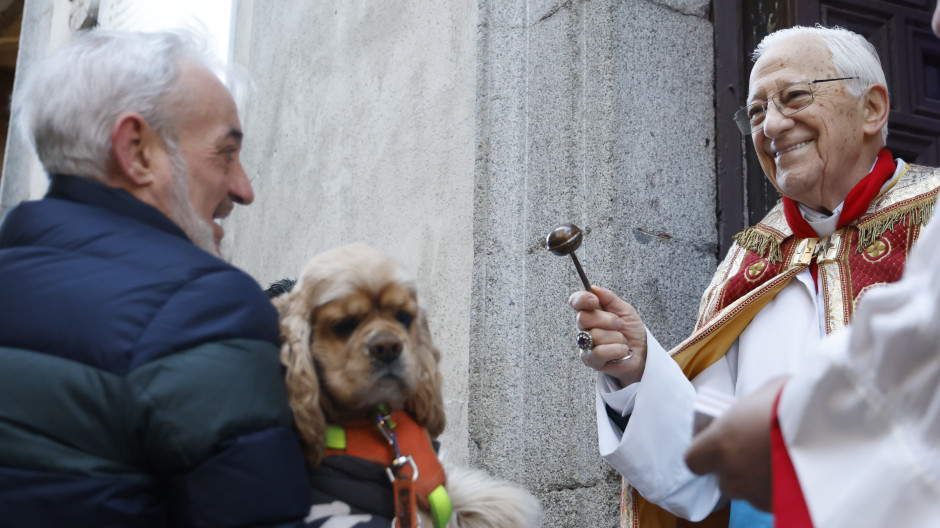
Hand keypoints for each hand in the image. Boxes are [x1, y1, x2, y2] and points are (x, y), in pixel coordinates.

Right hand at [568, 286, 646, 386]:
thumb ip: (609, 298)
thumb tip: (594, 288)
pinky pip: (599, 352)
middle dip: (607, 320)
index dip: (582, 299)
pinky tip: (622, 350)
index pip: (576, 302)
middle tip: (619, 325)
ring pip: (595, 335)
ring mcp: (586, 345)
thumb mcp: (624, 310)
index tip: (594, 300)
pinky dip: (616, 350)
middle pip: (583, 318)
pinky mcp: (591, 360)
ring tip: (622, 341)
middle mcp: (585, 328)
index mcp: (591, 312)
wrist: (643, 352)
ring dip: (616, 337)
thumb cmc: (631, 331)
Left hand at [683, 376, 788, 511]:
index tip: (715, 445)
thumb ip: (744, 410)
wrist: (829, 425)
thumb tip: (747, 412)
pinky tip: (790, 471)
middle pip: (723, 480)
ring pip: (747, 492)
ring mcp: (756, 493)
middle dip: (734, 469)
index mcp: (718, 444)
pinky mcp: (780, 504)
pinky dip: (776, 488)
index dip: (703, 455)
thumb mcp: (761, 394)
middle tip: (751, 452)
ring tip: (776, 461)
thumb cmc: (792, 402)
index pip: (692, 461)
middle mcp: (733, 474)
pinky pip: (770, 499)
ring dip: (755, 480)